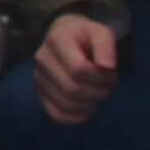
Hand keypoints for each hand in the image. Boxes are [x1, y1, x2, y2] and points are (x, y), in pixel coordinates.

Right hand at [33, 10, 124, 126]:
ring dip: (90, 105)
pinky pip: (56, 114)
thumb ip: (106, 46)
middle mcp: (42, 59)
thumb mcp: (100, 32)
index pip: (79, 70)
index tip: (111, 73)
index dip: (100, 77)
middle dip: (98, 92)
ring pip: (66, 104)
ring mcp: (38, 77)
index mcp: (56, 40)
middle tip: (108, 86)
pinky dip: (76, 117)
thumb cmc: (86, 37)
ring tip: (99, 94)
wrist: (66, 37)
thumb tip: (107, 67)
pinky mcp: (40, 93)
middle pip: (72, 89)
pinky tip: (87, 109)